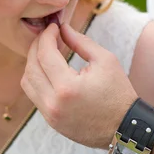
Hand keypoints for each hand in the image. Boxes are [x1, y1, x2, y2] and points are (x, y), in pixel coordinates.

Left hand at [21, 23, 137, 148]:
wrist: (125, 127)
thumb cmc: (118, 92)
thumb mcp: (105, 60)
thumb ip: (81, 41)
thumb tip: (63, 28)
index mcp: (67, 87)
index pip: (44, 54)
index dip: (47, 36)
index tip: (54, 27)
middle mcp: (53, 103)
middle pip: (31, 67)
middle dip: (36, 47)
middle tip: (48, 36)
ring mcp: (50, 115)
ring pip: (27, 83)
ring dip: (33, 64)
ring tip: (47, 52)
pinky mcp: (51, 121)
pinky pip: (34, 96)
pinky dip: (37, 79)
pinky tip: (49, 70)